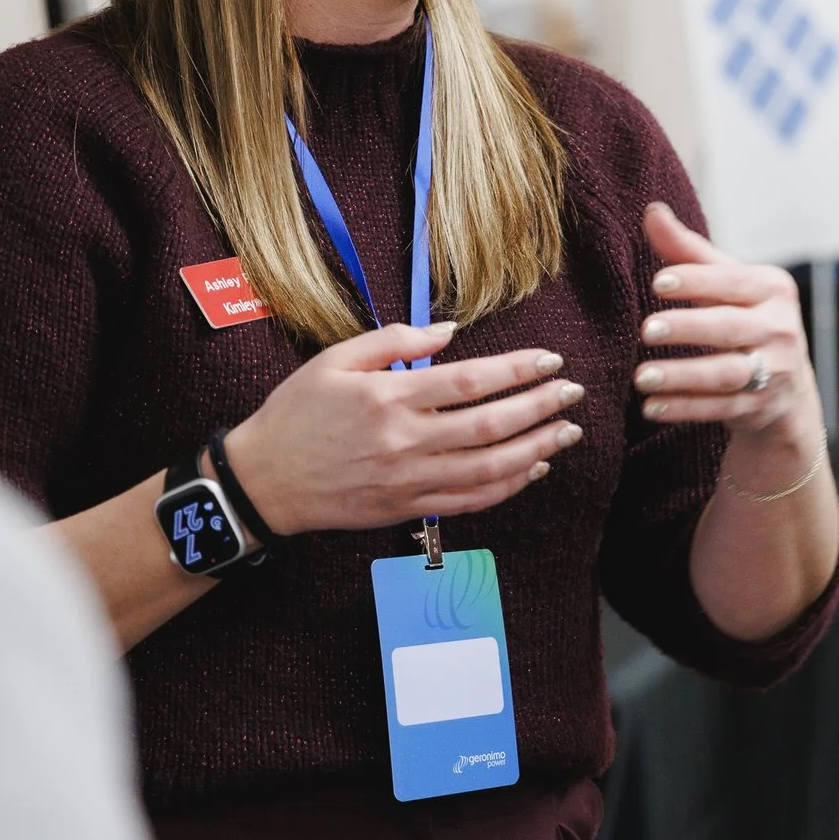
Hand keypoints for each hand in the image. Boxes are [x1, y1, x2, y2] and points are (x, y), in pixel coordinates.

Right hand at [222, 321, 584, 536]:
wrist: (264, 481)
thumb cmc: (297, 412)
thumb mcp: (335, 360)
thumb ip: (395, 342)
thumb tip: (450, 330)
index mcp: (389, 399)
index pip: (471, 382)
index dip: (518, 370)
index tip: (551, 360)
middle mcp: (405, 442)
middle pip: (491, 426)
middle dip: (541, 408)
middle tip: (574, 392)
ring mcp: (409, 481)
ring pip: (490, 469)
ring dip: (537, 450)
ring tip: (567, 432)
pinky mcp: (408, 509)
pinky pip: (470, 501)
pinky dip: (508, 487)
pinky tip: (532, 469)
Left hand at [632, 203, 825, 485]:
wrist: (787, 386)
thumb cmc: (746, 318)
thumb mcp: (726, 283)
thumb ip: (688, 251)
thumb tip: (651, 210)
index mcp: (773, 288)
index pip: (732, 281)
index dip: (697, 281)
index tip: (658, 283)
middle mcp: (780, 328)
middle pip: (730, 328)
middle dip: (689, 329)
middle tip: (647, 330)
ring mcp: (775, 371)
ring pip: (726, 374)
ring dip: (683, 376)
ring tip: (641, 376)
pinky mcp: (761, 407)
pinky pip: (720, 410)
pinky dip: (685, 409)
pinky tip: (652, 407)